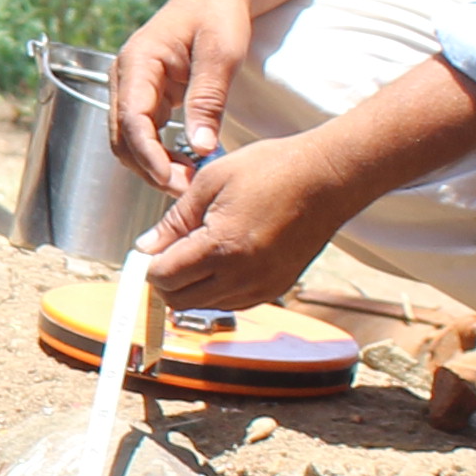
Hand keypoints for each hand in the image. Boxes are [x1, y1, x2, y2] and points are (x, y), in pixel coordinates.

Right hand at [110, 0, 265, 191]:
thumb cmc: (218, 14)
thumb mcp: (221, 53)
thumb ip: (208, 99)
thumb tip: (201, 149)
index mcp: (137, 62)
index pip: (130, 118)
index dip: (147, 154)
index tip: (170, 180)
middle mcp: (125, 78)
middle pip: (122, 137)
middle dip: (150, 168)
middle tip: (188, 190)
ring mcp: (133, 89)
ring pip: (129, 142)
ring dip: (154, 166)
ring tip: (190, 181)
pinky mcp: (147, 99)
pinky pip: (144, 135)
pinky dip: (161, 156)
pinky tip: (187, 166)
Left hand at [140, 132, 357, 312]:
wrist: (328, 177)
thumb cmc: (276, 170)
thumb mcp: (210, 182)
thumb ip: (174, 220)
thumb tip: (147, 245)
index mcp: (221, 247)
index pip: (163, 277)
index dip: (148, 264)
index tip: (148, 250)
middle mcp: (242, 276)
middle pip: (180, 300)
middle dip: (165, 279)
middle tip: (167, 251)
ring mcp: (262, 286)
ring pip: (205, 305)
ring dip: (191, 286)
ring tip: (197, 249)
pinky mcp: (277, 288)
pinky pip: (233, 302)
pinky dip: (217, 289)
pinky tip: (221, 260)